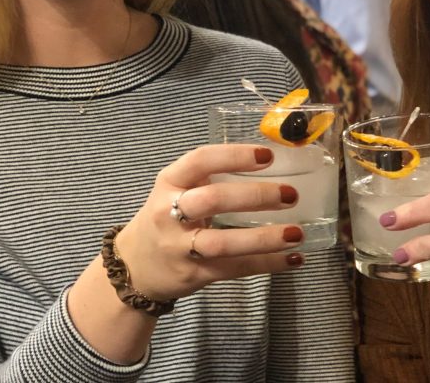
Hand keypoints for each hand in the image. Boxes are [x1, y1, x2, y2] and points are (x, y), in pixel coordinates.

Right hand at [115, 144, 304, 300]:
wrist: (133, 268)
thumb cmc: (164, 219)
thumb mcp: (175, 190)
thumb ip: (209, 177)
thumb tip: (268, 164)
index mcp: (169, 182)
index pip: (200, 160)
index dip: (234, 156)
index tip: (268, 156)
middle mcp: (169, 213)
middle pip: (212, 200)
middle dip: (254, 195)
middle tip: (290, 194)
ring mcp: (180, 247)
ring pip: (223, 242)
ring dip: (263, 238)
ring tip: (296, 233)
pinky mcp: (194, 274)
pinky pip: (234, 269)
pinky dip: (267, 264)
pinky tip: (294, 259)